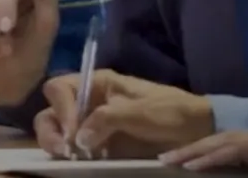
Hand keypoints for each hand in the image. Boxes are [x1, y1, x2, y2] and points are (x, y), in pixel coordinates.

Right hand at [36, 70, 212, 158]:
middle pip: (51, 110)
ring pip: (56, 130)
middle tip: (64, 150)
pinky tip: (77, 163)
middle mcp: (88, 102)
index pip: (60, 88)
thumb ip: (108, 118)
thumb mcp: (141, 111)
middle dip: (51, 129)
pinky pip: (74, 149)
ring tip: (68, 158)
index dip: (60, 107)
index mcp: (97, 84)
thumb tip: (79, 138)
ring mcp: (92, 125)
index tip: (73, 130)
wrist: (196, 132)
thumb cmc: (170, 112)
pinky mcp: (99, 146)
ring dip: (55, 143)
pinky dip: (69, 156)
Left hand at [161, 132, 247, 175]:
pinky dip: (209, 160)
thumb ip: (243, 164)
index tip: (170, 159)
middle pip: (206, 143)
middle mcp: (243, 136)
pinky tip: (193, 166)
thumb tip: (223, 168)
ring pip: (213, 146)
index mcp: (242, 141)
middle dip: (183, 151)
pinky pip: (228, 154)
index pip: (211, 145)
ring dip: (189, 153)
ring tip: (169, 161)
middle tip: (160, 159)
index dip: (190, 151)